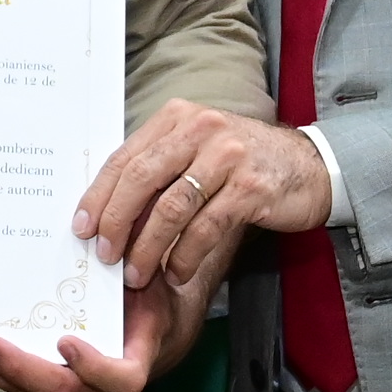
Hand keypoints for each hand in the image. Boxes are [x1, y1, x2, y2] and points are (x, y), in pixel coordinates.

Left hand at [0, 257, 216, 391]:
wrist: (147, 328)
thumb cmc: (149, 300)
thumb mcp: (151, 278)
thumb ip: (136, 259)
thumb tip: (117, 220)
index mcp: (134, 360)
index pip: (121, 380)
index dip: (94, 367)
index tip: (66, 341)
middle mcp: (100, 386)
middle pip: (61, 391)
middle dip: (20, 368)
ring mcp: (70, 390)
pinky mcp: (44, 384)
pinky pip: (13, 382)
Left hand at [74, 98, 330, 290]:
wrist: (309, 165)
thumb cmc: (241, 162)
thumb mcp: (196, 150)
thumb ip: (158, 169)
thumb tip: (107, 210)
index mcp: (177, 117)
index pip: (126, 157)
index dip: (99, 195)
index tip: (83, 227)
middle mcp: (201, 129)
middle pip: (142, 179)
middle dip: (117, 222)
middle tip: (105, 255)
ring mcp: (229, 157)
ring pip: (172, 207)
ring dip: (148, 247)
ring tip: (136, 274)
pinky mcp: (252, 188)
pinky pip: (206, 228)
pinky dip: (185, 255)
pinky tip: (175, 274)